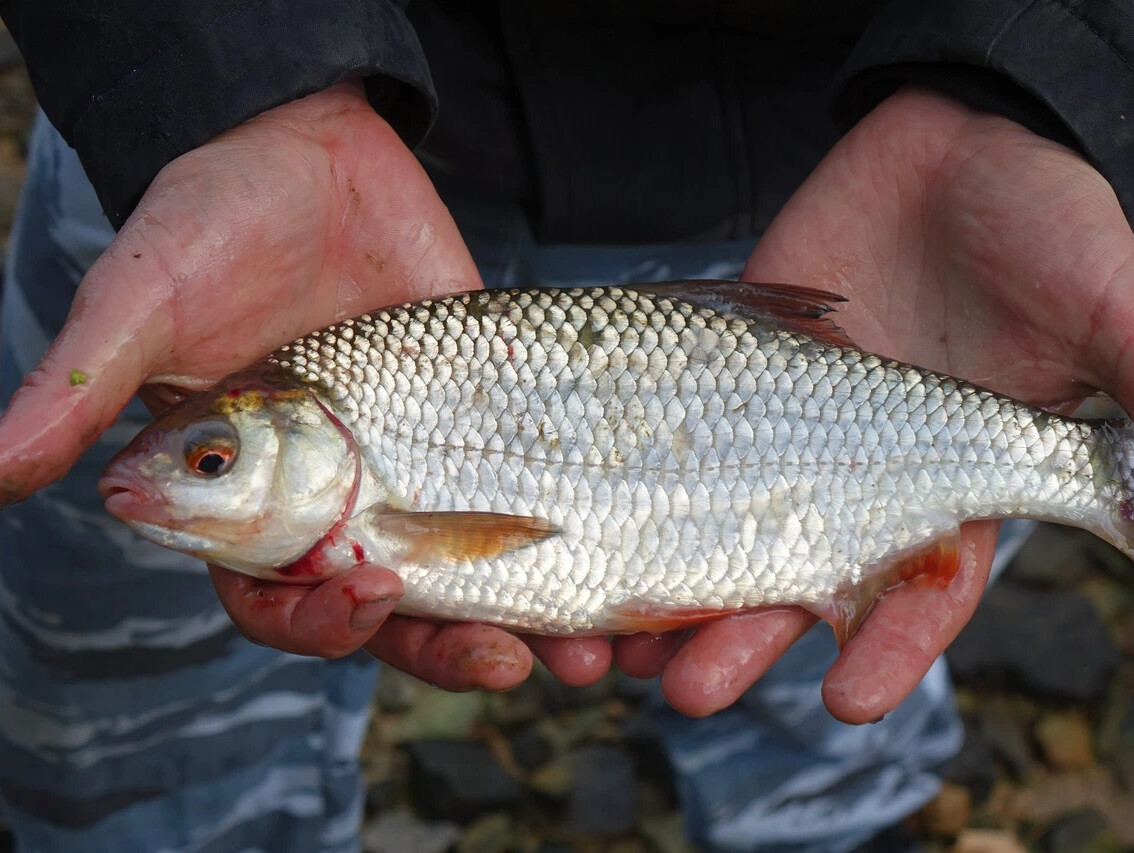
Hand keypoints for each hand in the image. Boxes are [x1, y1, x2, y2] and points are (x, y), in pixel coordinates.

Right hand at [0, 81, 611, 690]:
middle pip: (390, 607)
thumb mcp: (152, 292)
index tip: (362, 599)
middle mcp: (339, 495)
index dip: (315, 617)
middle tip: (504, 665)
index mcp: (250, 494)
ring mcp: (418, 462)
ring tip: (582, 650)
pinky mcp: (485, 421)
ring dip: (521, 616)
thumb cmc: (213, 216)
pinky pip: (524, 491)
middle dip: (441, 645)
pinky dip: (563, 534)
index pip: (277, 595)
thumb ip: (90, 380)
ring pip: (467, 568)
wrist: (313, 148)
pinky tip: (612, 561)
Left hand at [615, 86, 1133, 721]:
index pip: (919, 592)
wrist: (953, 137)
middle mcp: (855, 472)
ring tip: (620, 647)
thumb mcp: (1104, 298)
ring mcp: (781, 425)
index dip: (886, 650)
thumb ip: (1131, 378)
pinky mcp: (724, 369)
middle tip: (688, 690)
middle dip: (744, 641)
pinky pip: (672, 440)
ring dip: (671, 591)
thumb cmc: (1042, 218)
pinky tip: (590, 531)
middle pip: (794, 581)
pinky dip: (635, 488)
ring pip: (718, 527)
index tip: (847, 702)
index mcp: (947, 481)